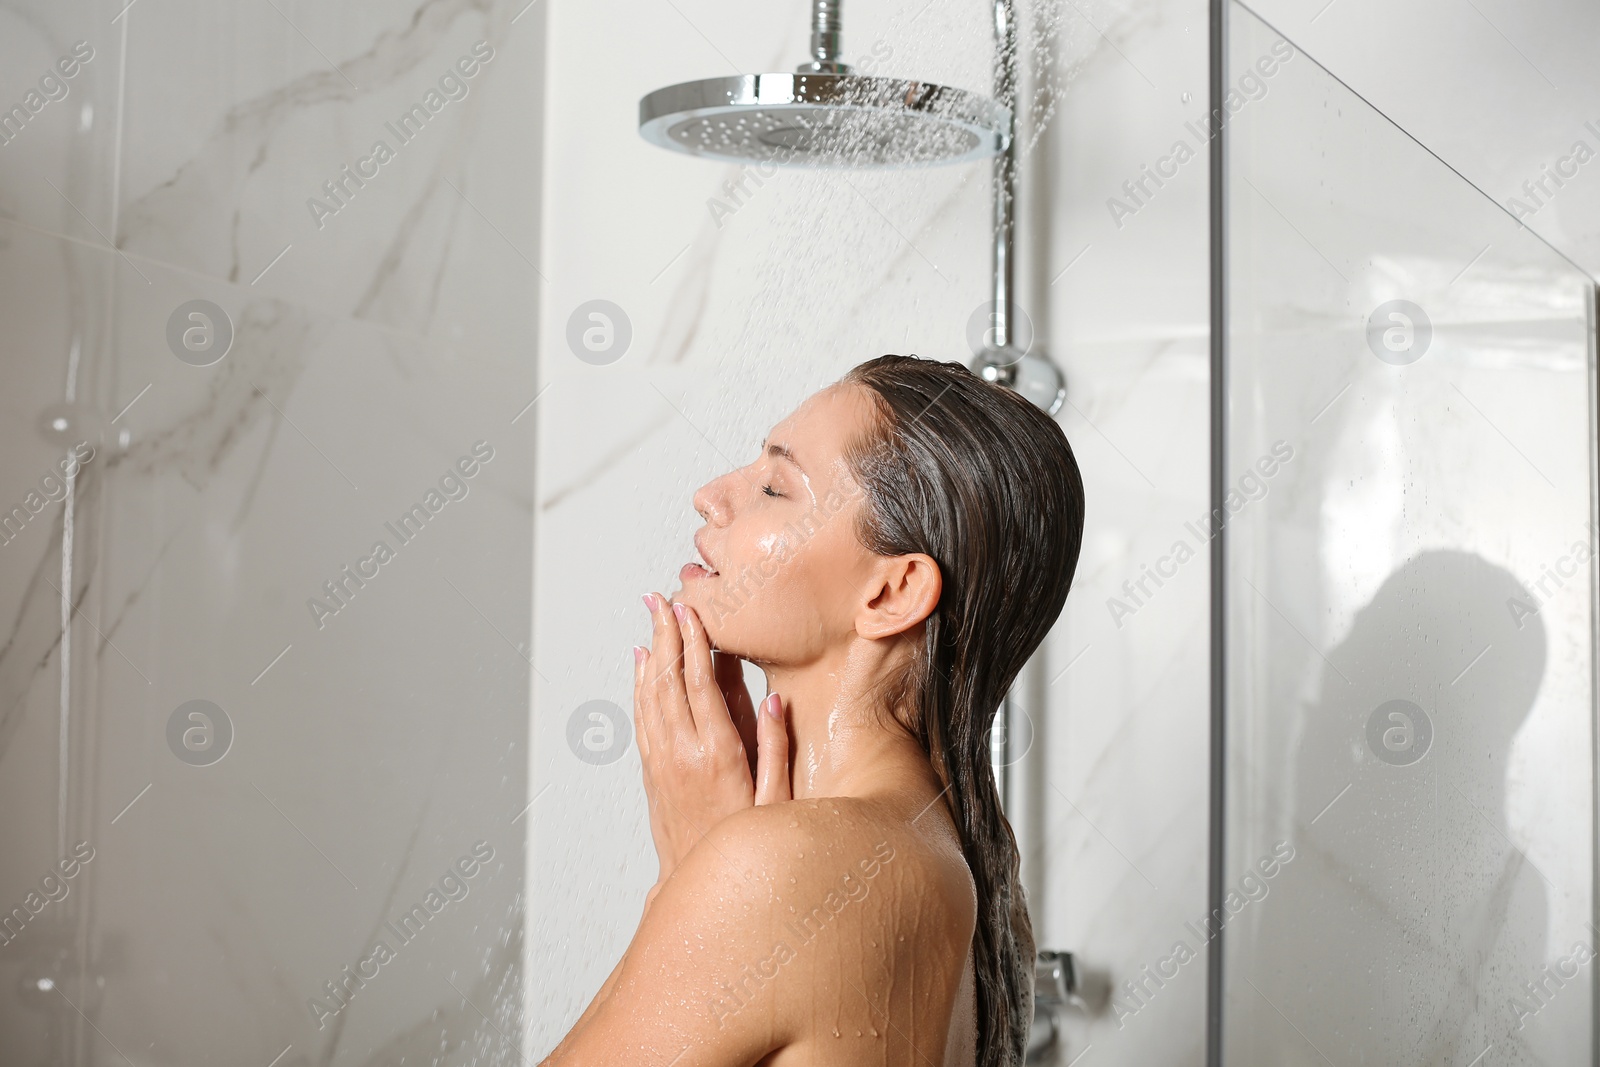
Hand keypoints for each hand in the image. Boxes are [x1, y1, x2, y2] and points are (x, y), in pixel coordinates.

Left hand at [633, 592, 790, 884]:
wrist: (695, 885)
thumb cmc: (744, 844)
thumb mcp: (777, 801)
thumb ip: (776, 747)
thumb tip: (776, 698)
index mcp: (718, 753)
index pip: (701, 683)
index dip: (694, 642)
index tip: (690, 611)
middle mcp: (682, 752)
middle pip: (669, 680)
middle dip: (666, 635)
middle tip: (661, 600)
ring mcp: (661, 762)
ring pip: (650, 695)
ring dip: (651, 655)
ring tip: (652, 622)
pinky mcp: (652, 773)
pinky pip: (642, 718)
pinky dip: (640, 686)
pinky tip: (642, 668)